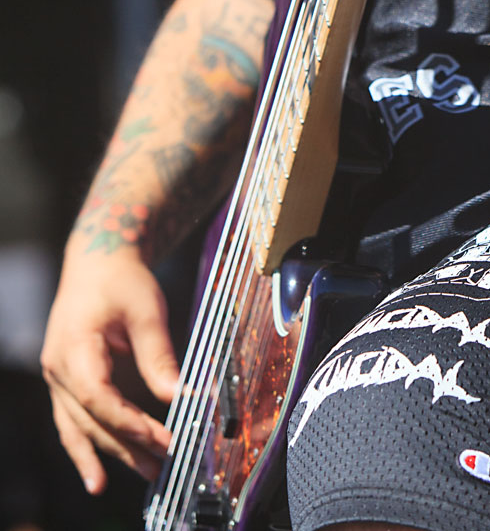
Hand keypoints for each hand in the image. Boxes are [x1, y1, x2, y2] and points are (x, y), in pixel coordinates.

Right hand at [41, 245, 178, 492]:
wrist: (97, 259)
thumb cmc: (121, 279)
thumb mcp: (146, 309)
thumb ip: (159, 355)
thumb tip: (183, 395)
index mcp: (74, 346)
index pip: (98, 397)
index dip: (129, 422)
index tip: (162, 437)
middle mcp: (58, 368)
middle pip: (90, 419)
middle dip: (127, 445)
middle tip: (164, 464)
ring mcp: (58, 378)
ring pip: (80, 427)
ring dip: (110, 454)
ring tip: (145, 475)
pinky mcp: (66, 382)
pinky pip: (73, 423)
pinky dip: (86, 449)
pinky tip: (99, 477)